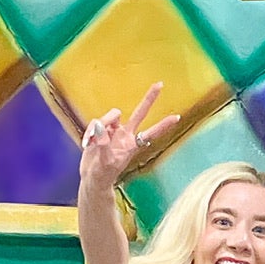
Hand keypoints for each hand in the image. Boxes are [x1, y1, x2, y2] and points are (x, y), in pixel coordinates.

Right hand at [78, 82, 179, 198]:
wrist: (91, 178)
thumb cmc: (103, 174)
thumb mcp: (105, 162)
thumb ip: (103, 144)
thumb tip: (101, 126)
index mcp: (131, 145)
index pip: (151, 133)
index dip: (163, 125)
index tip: (177, 117)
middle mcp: (125, 135)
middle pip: (139, 113)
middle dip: (149, 99)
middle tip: (160, 84)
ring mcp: (113, 131)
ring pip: (112, 115)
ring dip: (101, 124)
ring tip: (92, 141)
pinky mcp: (100, 130)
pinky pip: (96, 123)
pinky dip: (90, 132)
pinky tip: (87, 143)